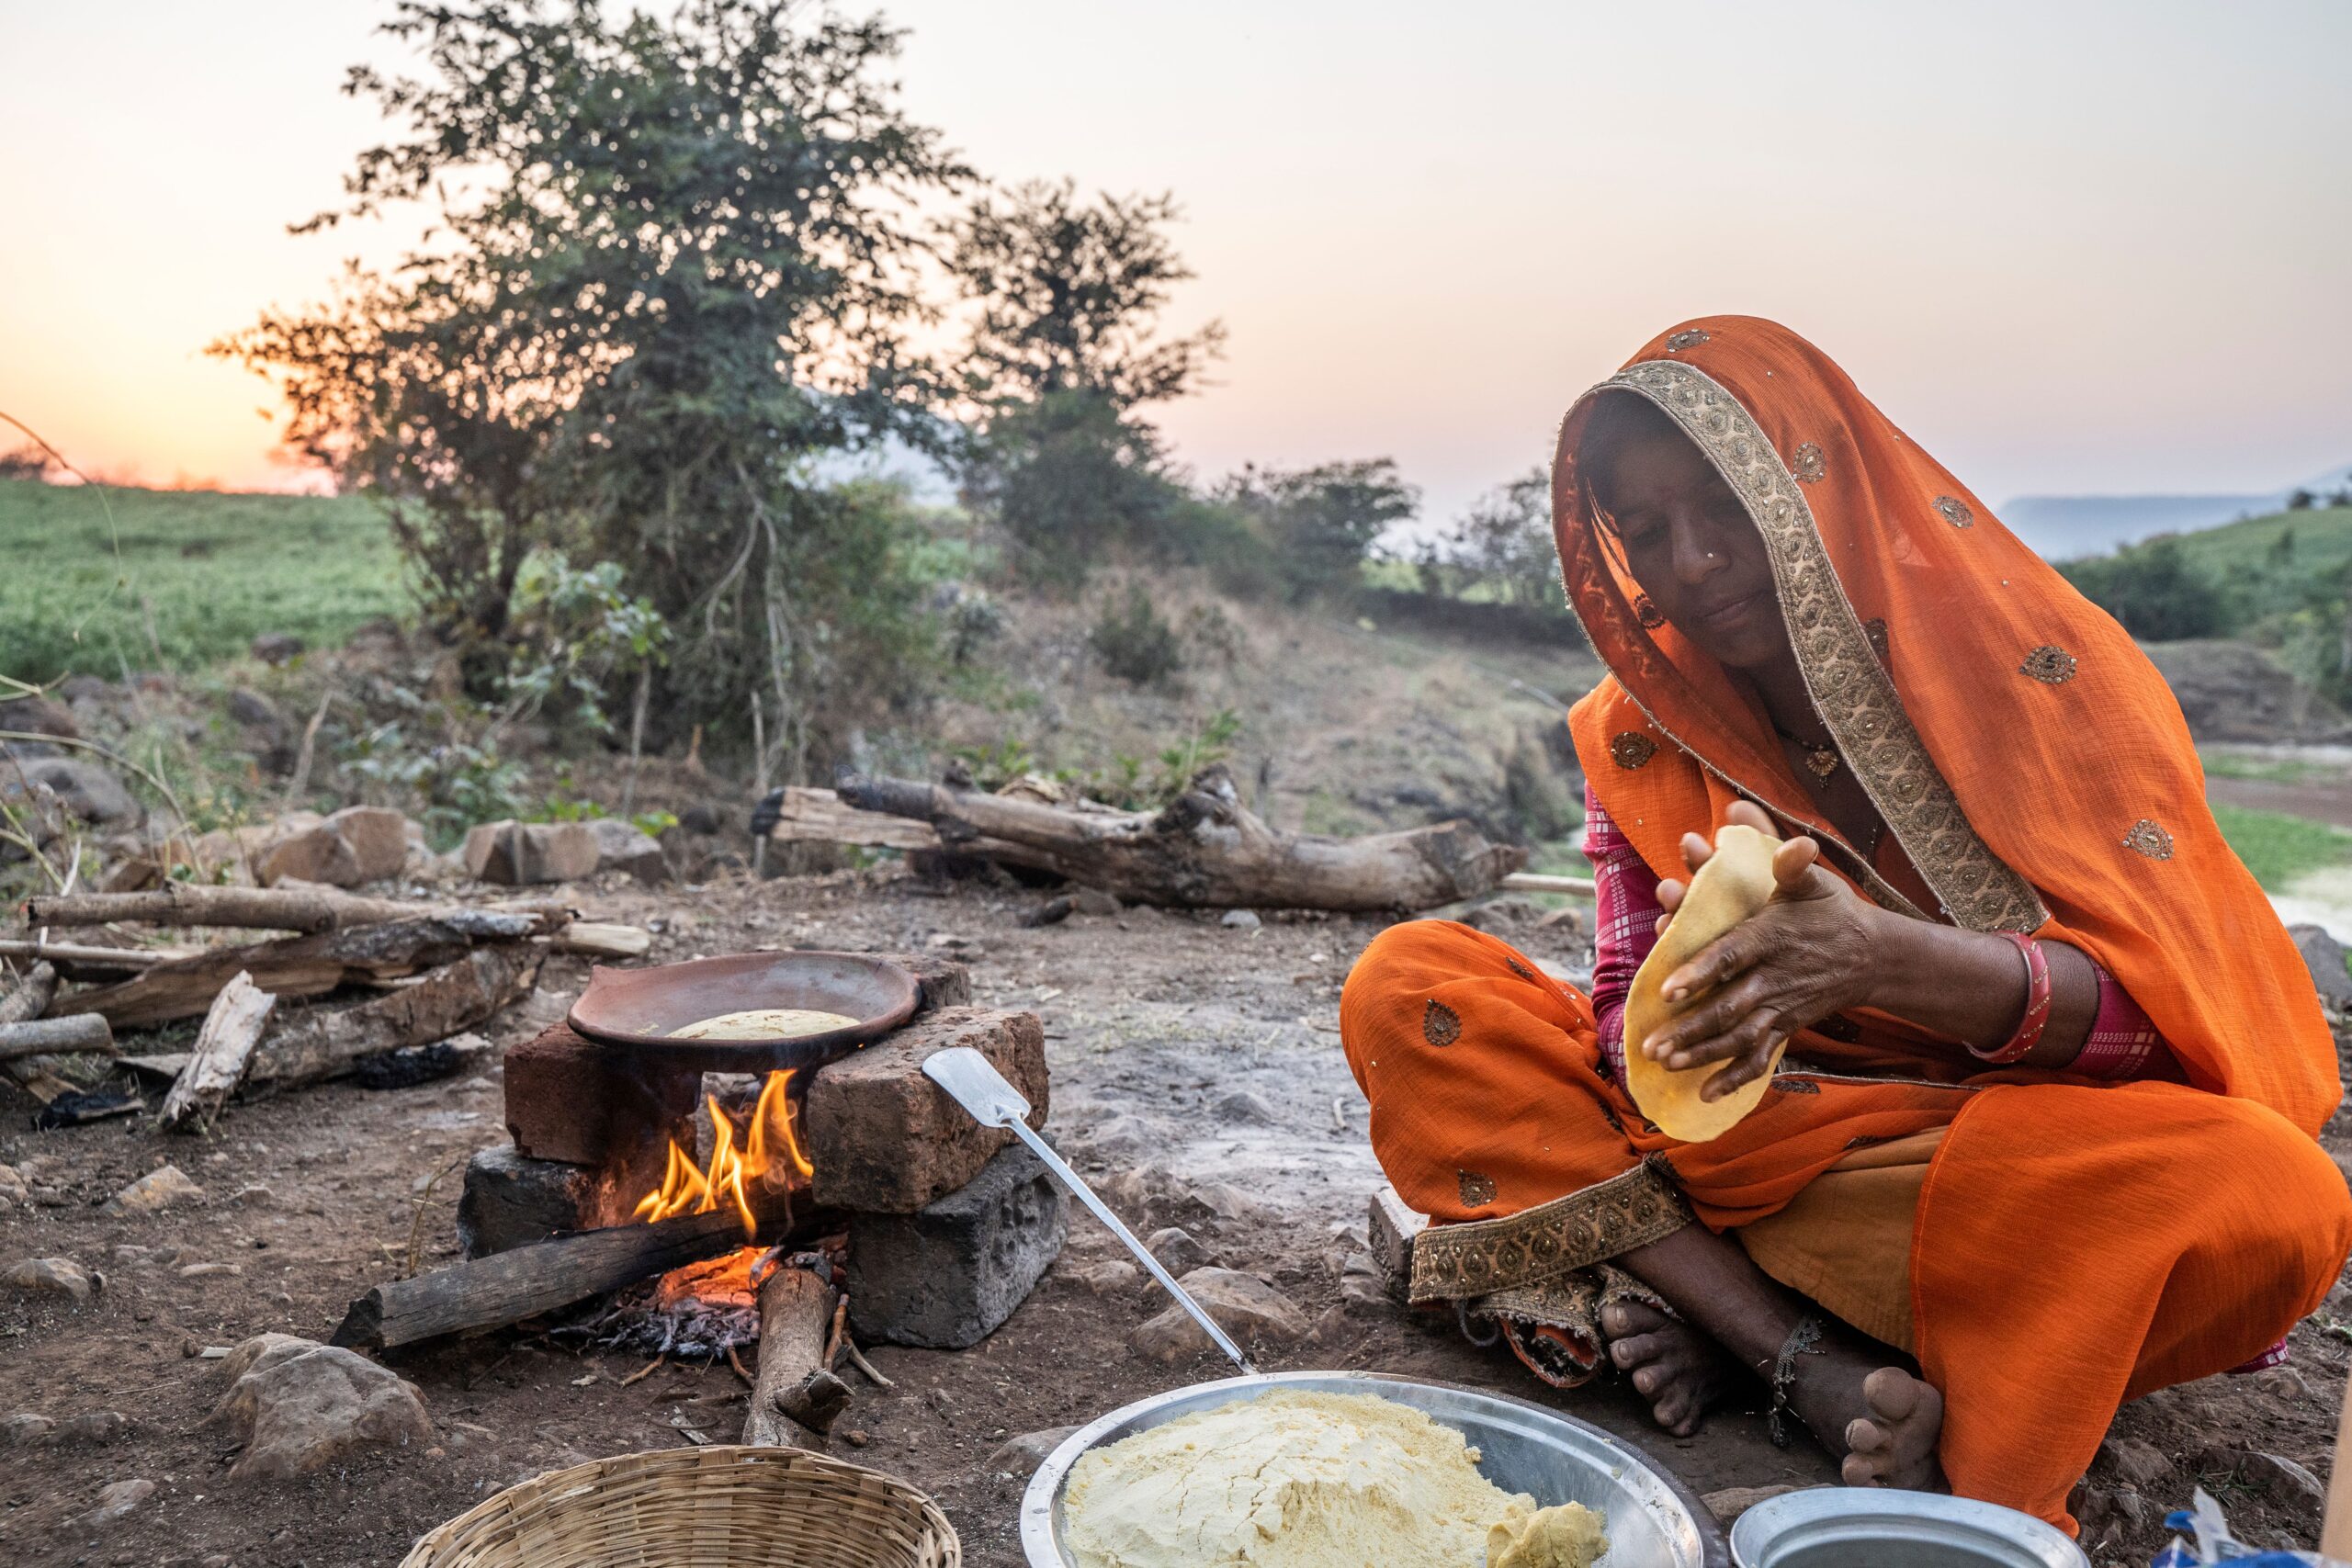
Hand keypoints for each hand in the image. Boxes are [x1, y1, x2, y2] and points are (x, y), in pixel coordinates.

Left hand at [1643, 801, 1883, 1101]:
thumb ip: (1771, 849)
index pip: (1730, 955)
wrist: (1873, 954)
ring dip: (1701, 1053)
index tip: (1668, 989)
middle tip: (1652, 1043)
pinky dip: (1735, 1078)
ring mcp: (1781, 1005)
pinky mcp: (1787, 1026)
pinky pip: (1761, 1056)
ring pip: (1738, 1035)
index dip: (1700, 973)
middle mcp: (1774, 976)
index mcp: (1771, 936)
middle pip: (1729, 1005)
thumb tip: (1737, 807)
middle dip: (1690, 1028)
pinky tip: (1706, 1096)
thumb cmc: (1828, 910)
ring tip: (1664, 1064)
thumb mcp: (1807, 876)